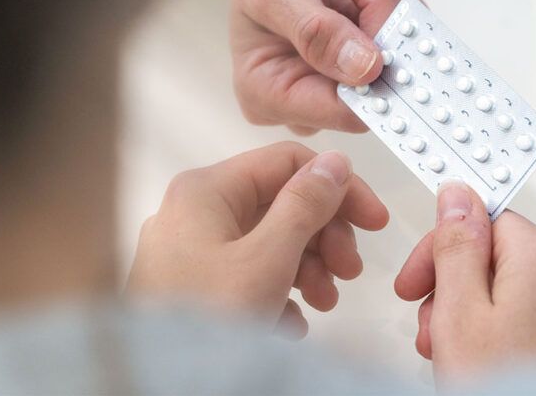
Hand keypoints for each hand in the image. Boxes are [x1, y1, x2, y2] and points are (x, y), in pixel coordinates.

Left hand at [126, 142, 388, 337]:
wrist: (161, 385)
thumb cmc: (203, 318)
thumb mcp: (267, 259)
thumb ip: (304, 206)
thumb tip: (333, 162)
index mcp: (205, 190)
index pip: (286, 162)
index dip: (337, 187)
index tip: (373, 221)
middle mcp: (192, 212)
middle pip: (278, 204)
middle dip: (323, 237)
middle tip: (349, 270)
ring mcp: (187, 251)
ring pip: (265, 242)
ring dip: (306, 270)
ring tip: (323, 303)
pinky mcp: (190, 287)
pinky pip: (245, 275)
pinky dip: (275, 294)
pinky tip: (288, 323)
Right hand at [210, 0, 412, 134]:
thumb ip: (318, 32)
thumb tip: (365, 70)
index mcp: (267, 93)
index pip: (333, 112)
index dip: (370, 84)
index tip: (388, 40)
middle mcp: (305, 96)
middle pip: (371, 93)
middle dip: (382, 39)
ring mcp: (339, 79)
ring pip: (394, 68)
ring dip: (390, 18)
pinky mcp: (366, 59)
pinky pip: (404, 48)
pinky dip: (398, 13)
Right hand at [394, 181, 535, 385]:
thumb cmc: (508, 386)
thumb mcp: (459, 310)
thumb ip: (456, 244)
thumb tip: (457, 197)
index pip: (480, 221)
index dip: (437, 251)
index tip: (414, 280)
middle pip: (498, 259)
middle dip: (454, 290)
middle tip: (430, 328)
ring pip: (516, 295)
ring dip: (475, 318)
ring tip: (453, 357)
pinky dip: (507, 338)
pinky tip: (485, 367)